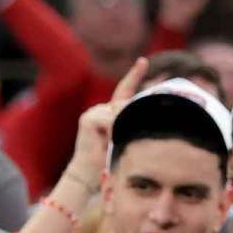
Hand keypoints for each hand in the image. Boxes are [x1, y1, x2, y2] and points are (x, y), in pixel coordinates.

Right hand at [68, 56, 147, 179]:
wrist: (88, 171)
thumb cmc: (108, 158)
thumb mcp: (124, 138)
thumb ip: (130, 124)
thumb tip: (143, 114)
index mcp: (111, 112)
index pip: (125, 89)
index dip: (134, 74)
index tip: (143, 61)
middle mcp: (101, 109)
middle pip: (125, 103)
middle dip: (129, 118)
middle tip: (118, 138)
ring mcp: (94, 112)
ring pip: (118, 111)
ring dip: (120, 128)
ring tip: (112, 142)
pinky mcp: (88, 118)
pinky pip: (108, 119)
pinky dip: (112, 130)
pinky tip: (107, 140)